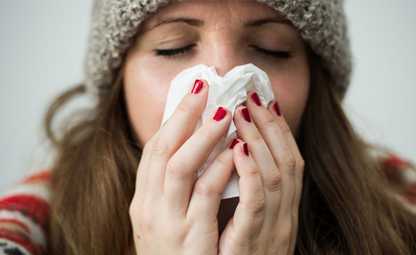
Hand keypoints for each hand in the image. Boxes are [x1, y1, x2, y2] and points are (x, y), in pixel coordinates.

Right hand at [129, 80, 236, 254]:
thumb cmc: (175, 254)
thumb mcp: (165, 217)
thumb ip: (174, 186)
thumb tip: (195, 147)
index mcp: (143, 200)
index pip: (154, 149)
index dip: (173, 117)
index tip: (192, 90)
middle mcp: (149, 208)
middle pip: (162, 150)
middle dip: (183, 115)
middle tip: (205, 86)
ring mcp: (168, 224)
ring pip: (180, 168)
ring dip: (202, 136)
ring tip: (223, 111)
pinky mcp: (191, 240)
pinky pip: (204, 197)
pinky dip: (219, 170)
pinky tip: (234, 151)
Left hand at [218, 91, 304, 254]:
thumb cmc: (234, 253)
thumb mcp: (247, 218)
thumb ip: (246, 189)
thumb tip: (233, 150)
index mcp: (282, 209)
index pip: (289, 160)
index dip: (279, 129)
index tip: (264, 101)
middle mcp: (285, 216)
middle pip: (288, 160)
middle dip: (270, 125)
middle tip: (252, 96)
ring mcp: (272, 229)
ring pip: (277, 175)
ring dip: (260, 139)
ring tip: (240, 111)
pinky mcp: (252, 242)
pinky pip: (256, 203)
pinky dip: (251, 172)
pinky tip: (238, 148)